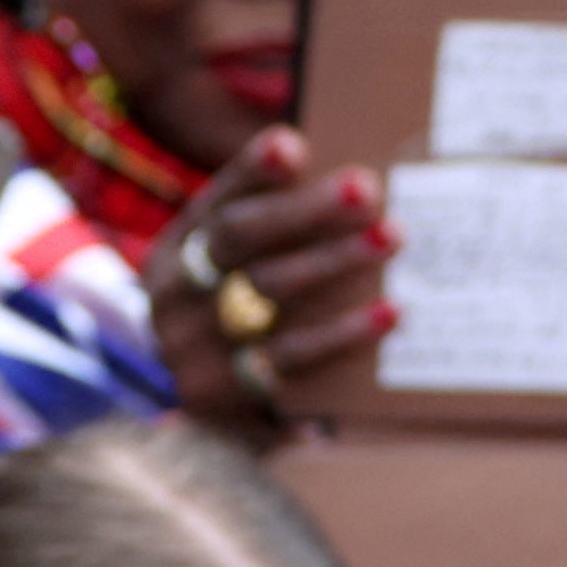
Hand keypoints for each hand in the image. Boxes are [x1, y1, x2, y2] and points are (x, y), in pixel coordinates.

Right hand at [149, 127, 396, 428]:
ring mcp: (194, 347)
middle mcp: (174, 295)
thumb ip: (272, 230)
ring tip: (393, 236)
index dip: (253, 172)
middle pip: (242, 240)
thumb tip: (339, 177)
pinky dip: (344, 333)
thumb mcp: (231, 272)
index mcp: (175, 250)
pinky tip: (390, 311)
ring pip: (270, 295)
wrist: (201, 422)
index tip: (293, 144)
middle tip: (367, 187)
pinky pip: (293, 357)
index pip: (217, 201)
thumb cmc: (237, 321)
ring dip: (335, 261)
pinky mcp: (227, 393)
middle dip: (307, 210)